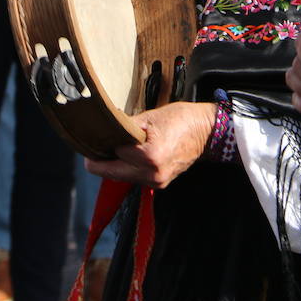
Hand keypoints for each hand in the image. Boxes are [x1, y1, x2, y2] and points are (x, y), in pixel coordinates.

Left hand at [84, 101, 216, 187]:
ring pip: (121, 176)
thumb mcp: (150, 117)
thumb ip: (125, 126)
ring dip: (115, 164)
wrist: (206, 132)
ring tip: (113, 146)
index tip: (94, 136)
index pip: (112, 153)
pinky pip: (134, 177)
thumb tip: (103, 128)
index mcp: (149, 157)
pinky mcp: (159, 184)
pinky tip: (128, 154)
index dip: (102, 143)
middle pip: (111, 172)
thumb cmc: (181, 119)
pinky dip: (128, 167)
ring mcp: (156, 182)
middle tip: (93, 145)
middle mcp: (152, 175)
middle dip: (101, 159)